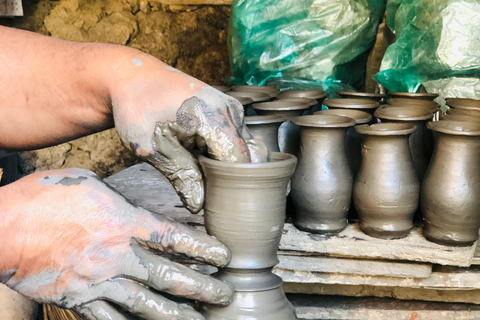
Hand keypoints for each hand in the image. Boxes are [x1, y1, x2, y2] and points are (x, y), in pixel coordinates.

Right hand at [0, 169, 232, 319]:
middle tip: (225, 297)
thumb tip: (134, 207)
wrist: (2, 230)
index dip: (203, 248)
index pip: (174, 238)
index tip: (225, 256)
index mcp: (122, 223)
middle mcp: (117, 256)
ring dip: (176, 315)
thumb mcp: (88, 184)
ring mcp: (99, 282)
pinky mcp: (79, 300)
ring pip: (146, 305)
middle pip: (169, 277)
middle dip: (201, 289)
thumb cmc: (42, 199)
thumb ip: (117, 199)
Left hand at [109, 51, 266, 212]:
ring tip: (203, 172)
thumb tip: (200, 205)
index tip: (215, 202)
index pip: (238, 163)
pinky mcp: (229, 110)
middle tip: (208, 192)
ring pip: (246, 149)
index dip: (230, 186)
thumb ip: (182, 177)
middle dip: (233, 178)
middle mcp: (230, 110)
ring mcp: (232, 108)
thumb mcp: (154, 148)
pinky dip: (227, 154)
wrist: (133, 78)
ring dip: (231, 166)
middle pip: (248, 157)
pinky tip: (204, 158)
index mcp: (213, 117)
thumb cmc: (139, 108)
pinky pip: (239, 139)